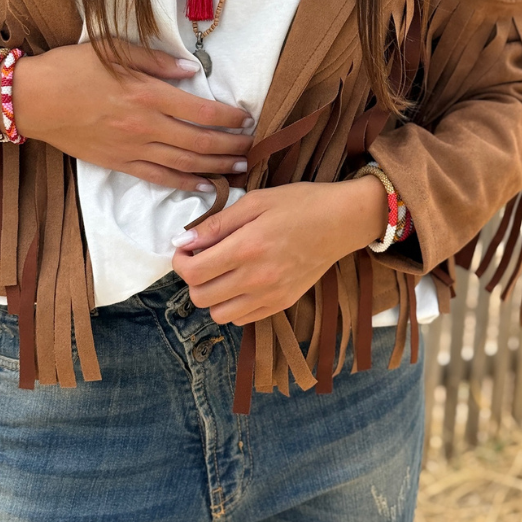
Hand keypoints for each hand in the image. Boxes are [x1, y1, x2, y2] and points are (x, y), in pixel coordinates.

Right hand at [11, 40, 253, 191]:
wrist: (32, 99)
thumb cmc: (71, 68)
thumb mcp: (114, 50)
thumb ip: (157, 60)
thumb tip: (193, 71)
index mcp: (146, 94)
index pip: (201, 111)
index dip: (229, 117)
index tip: (246, 117)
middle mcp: (144, 125)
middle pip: (200, 141)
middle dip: (231, 146)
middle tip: (251, 145)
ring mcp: (132, 148)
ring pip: (185, 163)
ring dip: (216, 167)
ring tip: (239, 167)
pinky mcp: (119, 163)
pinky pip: (159, 178)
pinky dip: (184, 183)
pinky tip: (204, 186)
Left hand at [170, 178, 388, 324]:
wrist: (342, 222)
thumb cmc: (300, 204)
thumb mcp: (255, 201)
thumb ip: (217, 223)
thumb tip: (183, 240)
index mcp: (246, 248)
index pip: (193, 271)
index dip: (179, 260)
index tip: (186, 248)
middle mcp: (256, 278)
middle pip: (200, 297)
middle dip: (192, 278)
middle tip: (202, 259)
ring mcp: (271, 296)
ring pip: (218, 315)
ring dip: (212, 296)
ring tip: (222, 273)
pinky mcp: (283, 304)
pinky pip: (243, 319)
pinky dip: (233, 305)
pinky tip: (241, 283)